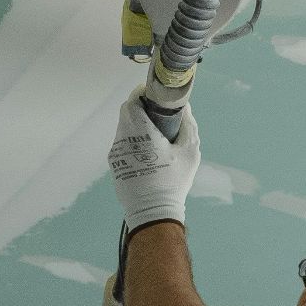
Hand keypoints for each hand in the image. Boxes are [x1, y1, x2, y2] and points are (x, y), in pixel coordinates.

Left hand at [109, 87, 200, 232]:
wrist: (153, 213)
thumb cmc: (174, 182)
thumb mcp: (190, 152)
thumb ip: (187, 125)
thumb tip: (184, 107)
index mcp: (140, 133)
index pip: (133, 102)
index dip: (142, 93)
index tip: (154, 93)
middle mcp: (123, 140)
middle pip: (126, 113)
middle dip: (141, 107)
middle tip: (158, 111)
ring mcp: (116, 152)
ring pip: (123, 127)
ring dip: (137, 124)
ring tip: (155, 132)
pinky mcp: (115, 164)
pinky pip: (123, 143)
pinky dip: (133, 139)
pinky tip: (148, 150)